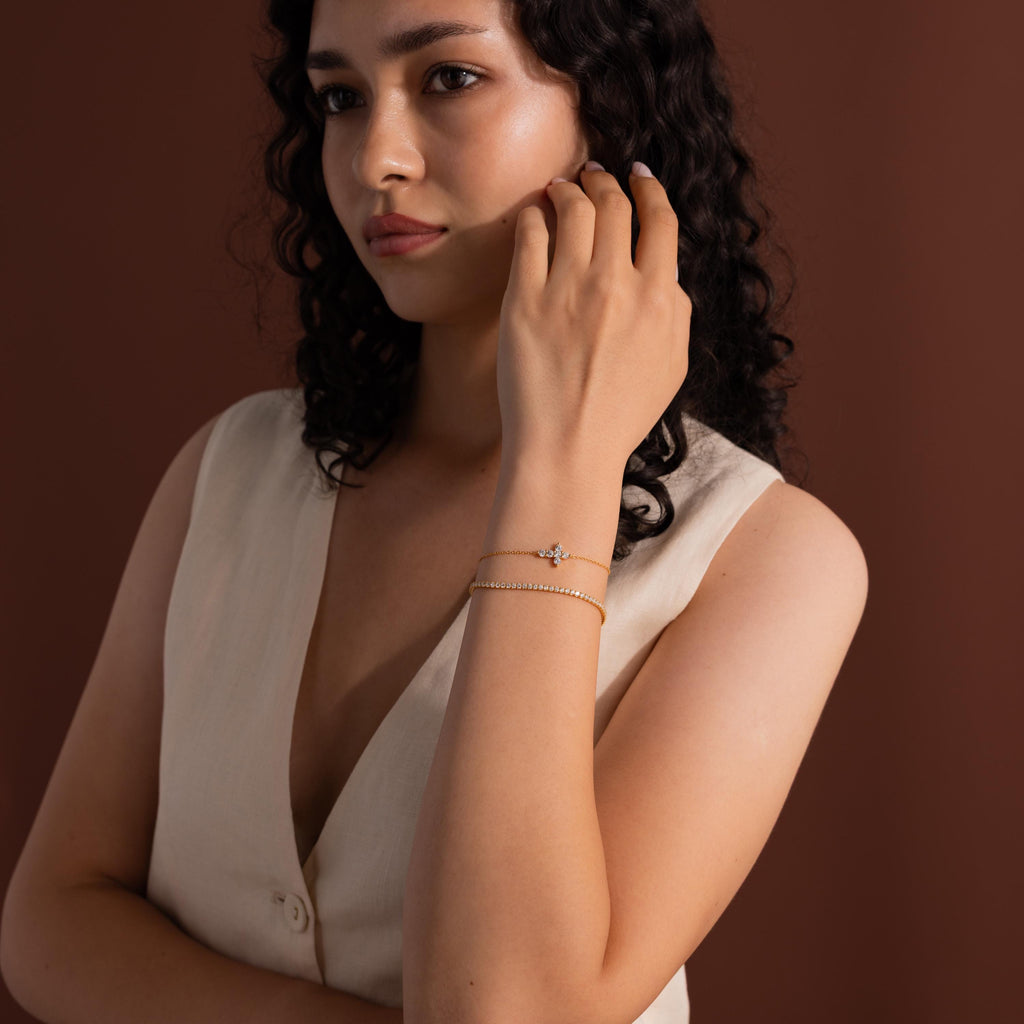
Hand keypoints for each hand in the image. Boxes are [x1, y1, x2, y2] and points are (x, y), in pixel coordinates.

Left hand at [496, 160, 690, 470]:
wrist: (568, 450)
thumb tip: (667, 273)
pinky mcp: (525, 300)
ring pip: (573, 209)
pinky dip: (534, 215)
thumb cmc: (622, 416)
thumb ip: (677, 312)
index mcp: (659, 299)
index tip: (638, 175)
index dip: (650, 188)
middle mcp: (617, 285)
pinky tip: (534, 215)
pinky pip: (529, 236)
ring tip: (561, 187)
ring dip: (569, 188)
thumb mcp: (673, 366)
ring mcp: (569, 289)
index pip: (660, 221)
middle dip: (606, 180)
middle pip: (615, 205)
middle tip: (595, 174)